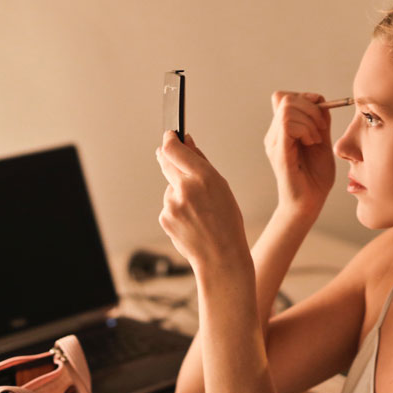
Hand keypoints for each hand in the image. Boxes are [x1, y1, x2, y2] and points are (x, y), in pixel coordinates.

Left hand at [156, 132, 251, 278]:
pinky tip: (192, 221)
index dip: (169, 139)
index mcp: (204, 177)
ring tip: (198, 210)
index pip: (174, 149)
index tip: (169, 135)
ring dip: (179, 192)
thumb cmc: (227, 222)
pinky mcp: (164, 218)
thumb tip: (187, 142)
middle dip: (167, 157)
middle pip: (165, 162)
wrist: (221, 257)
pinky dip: (177, 209)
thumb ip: (201, 162)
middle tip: (170, 155)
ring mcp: (171, 204)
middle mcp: (185, 188)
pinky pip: (169, 206)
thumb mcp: (222, 187)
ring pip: (170, 188)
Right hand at [263, 91, 334, 216]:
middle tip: (321, 129)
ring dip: (309, 120)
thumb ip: (320, 122)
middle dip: (310, 108)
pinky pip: (287, 124)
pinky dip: (305, 129)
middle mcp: (274, 134)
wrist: (309, 204)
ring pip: (287, 108)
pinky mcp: (279, 152)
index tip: (321, 113)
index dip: (304, 97)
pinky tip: (312, 143)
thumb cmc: (315, 177)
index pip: (284, 97)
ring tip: (316, 139)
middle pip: (286, 98)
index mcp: (282, 131)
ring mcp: (274, 142)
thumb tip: (320, 101)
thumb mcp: (322, 142)